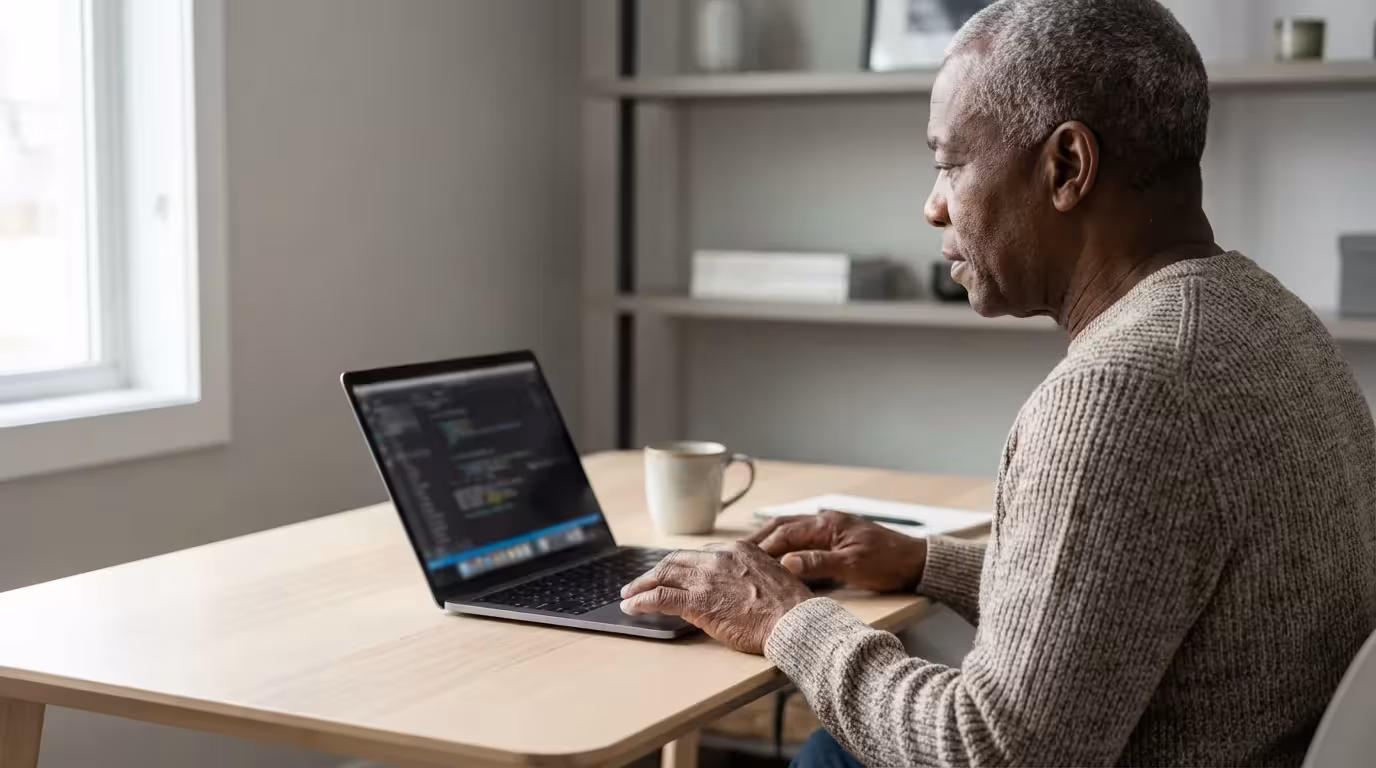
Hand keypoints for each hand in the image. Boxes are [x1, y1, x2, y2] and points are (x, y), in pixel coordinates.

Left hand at [620, 541, 813, 653]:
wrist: (793, 620)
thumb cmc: (789, 606)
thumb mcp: (771, 576)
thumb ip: (749, 574)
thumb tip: (737, 586)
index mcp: (738, 549)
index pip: (699, 554)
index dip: (682, 566)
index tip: (674, 574)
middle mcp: (718, 558)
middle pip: (675, 560)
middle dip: (655, 571)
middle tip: (640, 582)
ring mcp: (705, 578)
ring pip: (662, 575)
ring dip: (641, 585)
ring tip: (629, 594)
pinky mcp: (696, 601)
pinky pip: (660, 598)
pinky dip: (641, 601)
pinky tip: (632, 607)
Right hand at [749, 510, 927, 592]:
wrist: (916, 562)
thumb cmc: (889, 563)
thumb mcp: (852, 566)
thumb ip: (817, 563)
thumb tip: (785, 563)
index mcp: (827, 524)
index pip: (785, 532)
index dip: (762, 545)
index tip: (742, 559)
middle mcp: (826, 521)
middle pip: (783, 526)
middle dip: (759, 538)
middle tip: (736, 552)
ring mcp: (830, 529)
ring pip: (791, 530)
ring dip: (770, 540)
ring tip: (750, 555)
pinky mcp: (836, 539)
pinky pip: (802, 539)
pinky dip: (785, 546)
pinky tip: (777, 558)